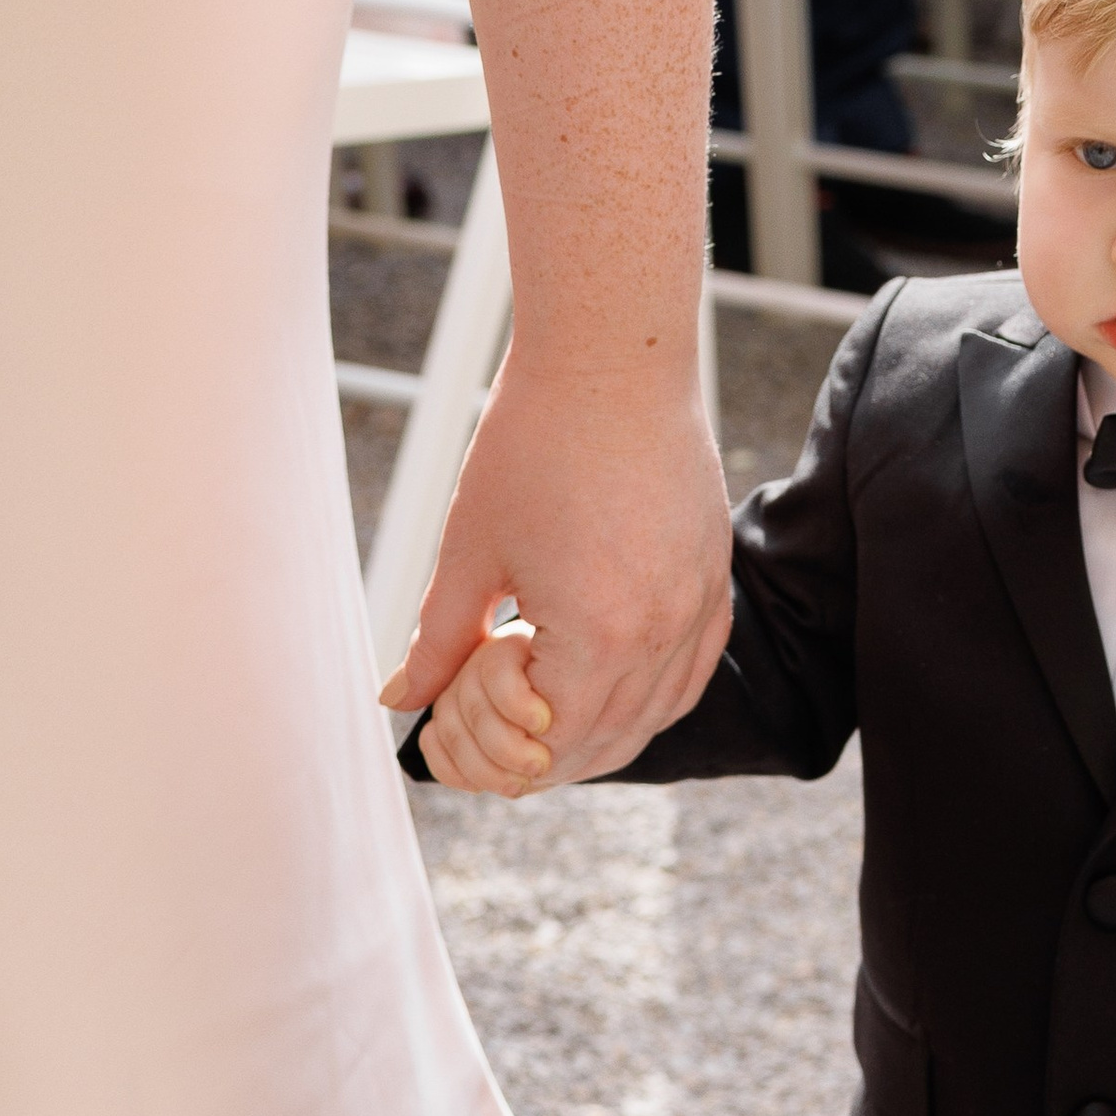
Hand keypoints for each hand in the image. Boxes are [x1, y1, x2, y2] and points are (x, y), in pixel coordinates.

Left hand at [379, 354, 731, 783]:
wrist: (613, 358)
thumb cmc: (534, 441)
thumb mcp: (470, 550)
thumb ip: (440, 640)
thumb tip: (401, 700)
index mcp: (599, 634)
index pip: (549, 743)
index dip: (496, 749)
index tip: (457, 721)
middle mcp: (662, 633)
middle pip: (604, 744)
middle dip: (538, 756)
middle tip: (487, 737)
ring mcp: (699, 608)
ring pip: (653, 719)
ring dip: (594, 737)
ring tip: (539, 717)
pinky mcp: (714, 581)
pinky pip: (690, 675)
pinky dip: (647, 699)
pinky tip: (608, 691)